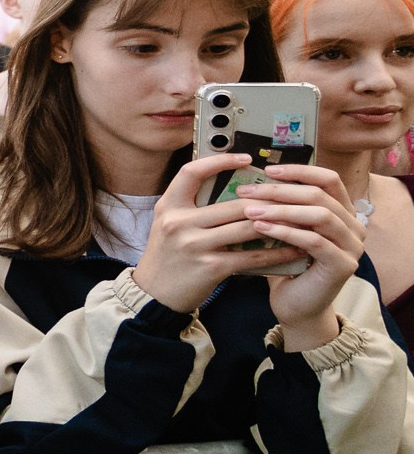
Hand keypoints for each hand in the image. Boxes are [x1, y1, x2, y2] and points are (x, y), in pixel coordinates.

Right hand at [130, 154, 284, 313]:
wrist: (154, 294)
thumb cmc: (167, 257)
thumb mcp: (170, 225)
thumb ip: (194, 208)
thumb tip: (235, 191)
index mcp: (169, 206)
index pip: (191, 172)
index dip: (219, 161)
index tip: (245, 158)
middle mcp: (179, 223)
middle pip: (233, 203)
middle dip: (267, 202)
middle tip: (290, 197)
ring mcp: (194, 245)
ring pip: (247, 227)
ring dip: (278, 224)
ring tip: (299, 221)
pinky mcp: (210, 267)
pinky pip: (252, 255)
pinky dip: (276, 252)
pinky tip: (293, 249)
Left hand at [239, 162, 366, 348]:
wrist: (295, 305)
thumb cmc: (286, 264)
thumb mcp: (284, 229)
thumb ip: (280, 207)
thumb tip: (250, 180)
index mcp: (342, 212)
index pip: (328, 179)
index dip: (299, 170)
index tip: (267, 169)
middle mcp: (353, 226)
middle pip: (320, 195)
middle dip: (280, 190)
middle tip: (246, 191)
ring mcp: (352, 246)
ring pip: (320, 215)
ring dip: (281, 210)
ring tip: (249, 210)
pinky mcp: (343, 265)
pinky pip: (314, 241)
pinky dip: (286, 232)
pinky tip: (261, 229)